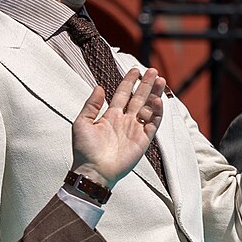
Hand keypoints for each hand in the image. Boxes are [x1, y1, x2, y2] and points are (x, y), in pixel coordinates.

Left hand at [70, 67, 165, 187]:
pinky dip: (157, 112)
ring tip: (160, 80)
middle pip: (138, 98)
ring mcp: (135, 130)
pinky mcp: (143, 140)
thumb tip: (99, 87)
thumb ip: (91, 105)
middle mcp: (125, 121)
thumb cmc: (84, 150)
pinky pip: (153, 123)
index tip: (135, 70)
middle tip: (153, 71)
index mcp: (111, 116)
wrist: (94, 171)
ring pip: (148, 108)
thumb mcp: (82, 123)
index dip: (129, 82)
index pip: (122, 94)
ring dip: (154, 94)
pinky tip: (157, 100)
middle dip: (146, 84)